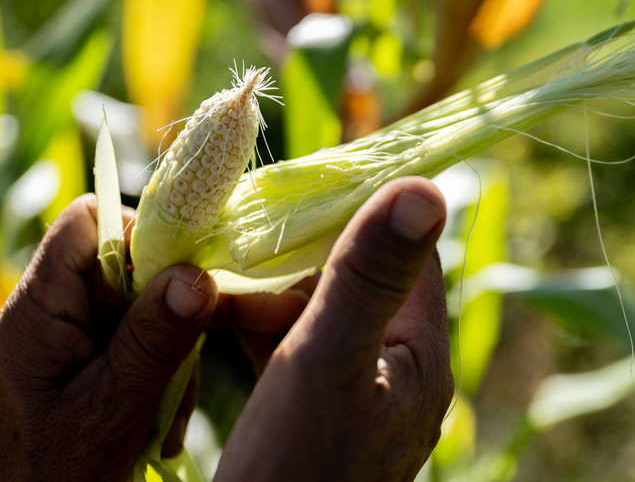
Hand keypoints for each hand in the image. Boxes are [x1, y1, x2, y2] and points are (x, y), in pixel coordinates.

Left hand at [0, 195, 217, 481]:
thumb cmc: (50, 474)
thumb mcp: (112, 406)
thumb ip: (153, 338)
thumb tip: (197, 273)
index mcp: (41, 306)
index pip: (87, 218)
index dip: (140, 229)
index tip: (184, 274)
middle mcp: (52, 311)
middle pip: (126, 263)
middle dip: (168, 307)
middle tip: (183, 359)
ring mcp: (68, 339)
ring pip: (141, 308)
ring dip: (169, 354)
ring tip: (167, 412)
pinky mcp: (84, 365)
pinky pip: (135, 345)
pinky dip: (158, 377)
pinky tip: (158, 424)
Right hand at [214, 176, 453, 481]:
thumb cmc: (296, 466)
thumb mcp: (330, 358)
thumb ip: (371, 274)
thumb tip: (425, 187)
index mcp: (418, 353)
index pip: (402, 253)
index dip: (358, 211)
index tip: (300, 182)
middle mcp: (394, 370)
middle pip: (352, 278)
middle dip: (293, 252)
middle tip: (236, 229)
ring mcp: (352, 394)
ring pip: (313, 311)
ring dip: (263, 288)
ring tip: (210, 272)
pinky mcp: (312, 413)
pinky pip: (288, 349)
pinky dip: (252, 326)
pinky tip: (209, 312)